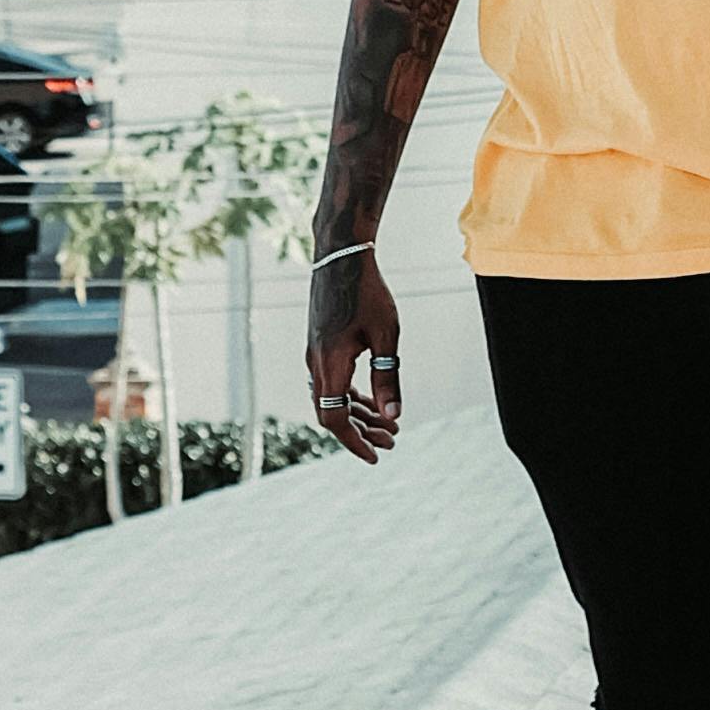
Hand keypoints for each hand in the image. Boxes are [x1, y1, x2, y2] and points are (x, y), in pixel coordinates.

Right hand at [306, 248, 402, 464]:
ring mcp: (315, 354)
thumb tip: (394, 416)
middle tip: (392, 441)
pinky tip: (372, 400)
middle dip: (361, 431)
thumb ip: (388, 376)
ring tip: (387, 424)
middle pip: (331, 413)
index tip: (376, 455)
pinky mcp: (320, 345)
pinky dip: (351, 396)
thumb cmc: (368, 291)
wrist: (341, 255)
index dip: (354, 441)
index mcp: (330, 363)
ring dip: (357, 414)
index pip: (334, 419)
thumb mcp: (386, 335)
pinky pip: (332, 382)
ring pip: (332, 398)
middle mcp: (316, 362)